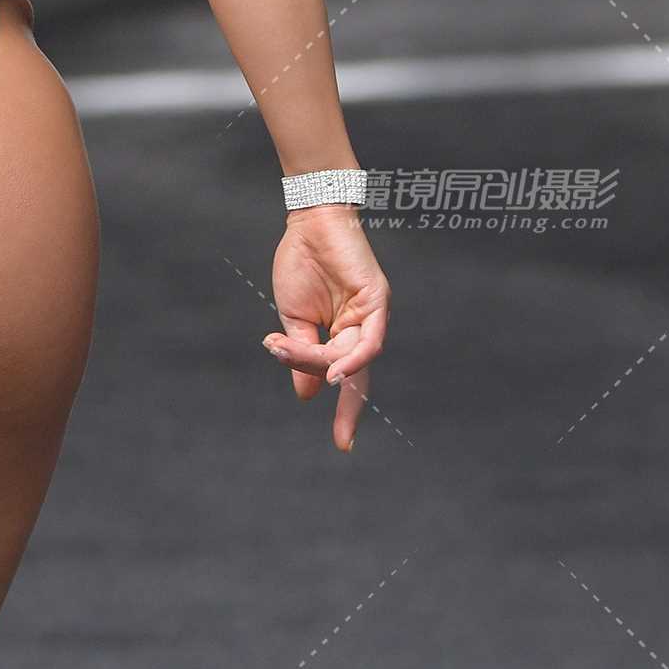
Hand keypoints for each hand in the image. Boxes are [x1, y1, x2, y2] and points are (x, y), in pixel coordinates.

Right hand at [264, 205, 388, 452]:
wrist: (307, 222)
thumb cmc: (300, 264)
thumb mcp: (294, 319)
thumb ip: (303, 355)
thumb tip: (306, 395)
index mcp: (344, 333)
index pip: (347, 379)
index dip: (346, 411)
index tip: (345, 446)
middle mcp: (363, 328)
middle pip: (350, 374)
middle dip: (347, 407)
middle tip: (343, 440)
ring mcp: (372, 316)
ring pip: (351, 358)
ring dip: (320, 364)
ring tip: (291, 355)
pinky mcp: (377, 300)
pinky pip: (370, 341)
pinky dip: (353, 359)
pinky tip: (335, 370)